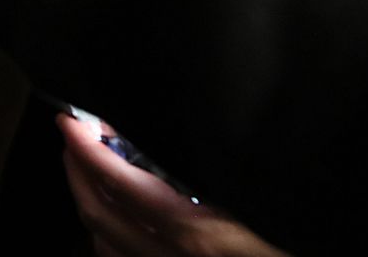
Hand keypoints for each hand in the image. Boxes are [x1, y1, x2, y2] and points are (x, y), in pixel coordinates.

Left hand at [58, 115, 289, 256]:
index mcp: (197, 233)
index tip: (71, 122)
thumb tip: (194, 135)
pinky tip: (114, 218)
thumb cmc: (296, 241)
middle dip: (76, 172)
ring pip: (104, 245)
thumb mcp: (265, 201)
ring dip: (89, 204)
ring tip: (87, 170)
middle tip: (72, 137)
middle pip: (99, 216)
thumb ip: (224, 172)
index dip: (88, 150)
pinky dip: (107, 238)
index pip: (121, 185)